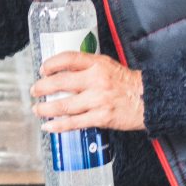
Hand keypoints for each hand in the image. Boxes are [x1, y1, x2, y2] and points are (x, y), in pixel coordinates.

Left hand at [30, 52, 145, 131]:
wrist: (151, 100)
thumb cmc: (128, 83)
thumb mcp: (109, 66)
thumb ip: (89, 67)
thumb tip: (65, 71)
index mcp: (98, 64)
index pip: (69, 58)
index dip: (52, 63)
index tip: (43, 69)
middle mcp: (96, 80)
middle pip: (61, 82)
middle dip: (42, 87)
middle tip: (34, 90)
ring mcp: (98, 100)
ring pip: (64, 105)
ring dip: (46, 109)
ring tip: (37, 109)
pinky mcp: (101, 117)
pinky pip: (75, 122)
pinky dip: (59, 126)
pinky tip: (49, 127)